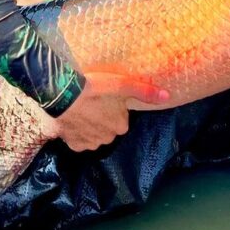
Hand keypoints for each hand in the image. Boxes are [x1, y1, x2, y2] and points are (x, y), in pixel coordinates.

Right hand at [50, 71, 169, 151]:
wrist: (62, 95)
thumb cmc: (94, 88)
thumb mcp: (122, 85)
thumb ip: (145, 91)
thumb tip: (167, 96)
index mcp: (120, 126)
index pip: (121, 118)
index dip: (113, 107)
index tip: (105, 97)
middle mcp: (107, 139)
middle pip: (107, 127)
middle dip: (102, 117)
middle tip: (93, 101)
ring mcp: (88, 144)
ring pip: (93, 134)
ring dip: (89, 125)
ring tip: (81, 108)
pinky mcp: (72, 145)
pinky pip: (77, 139)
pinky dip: (76, 131)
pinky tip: (72, 118)